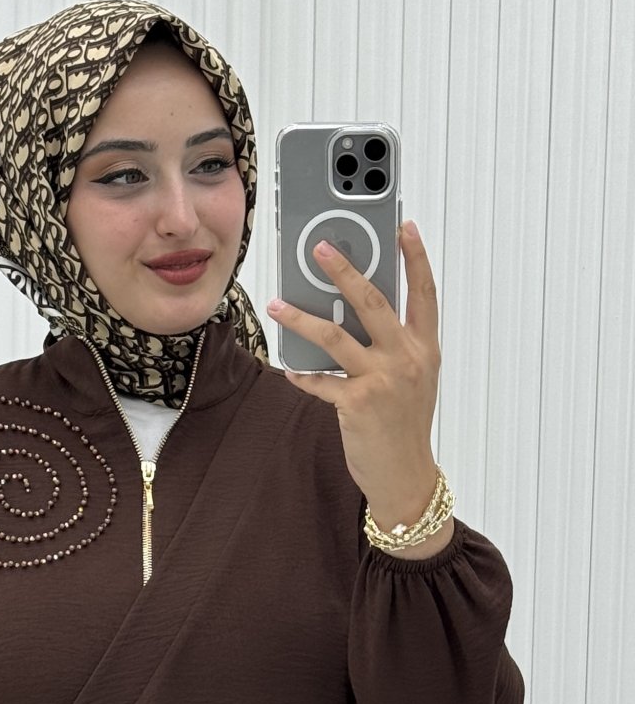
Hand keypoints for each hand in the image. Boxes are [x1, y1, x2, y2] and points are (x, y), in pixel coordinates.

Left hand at [267, 221, 441, 521]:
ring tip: (279, 304)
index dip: (415, 257)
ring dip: (301, 318)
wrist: (405, 476)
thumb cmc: (404, 427)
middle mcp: (406, 358)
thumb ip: (394, 346)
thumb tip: (356, 315)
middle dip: (344, 270)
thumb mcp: (413, 380)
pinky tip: (290, 368)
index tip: (403, 226)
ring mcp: (382, 380)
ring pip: (335, 336)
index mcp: (424, 348)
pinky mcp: (358, 403)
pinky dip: (302, 374)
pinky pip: (319, 380)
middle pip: (373, 301)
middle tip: (321, 248)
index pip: (423, 293)